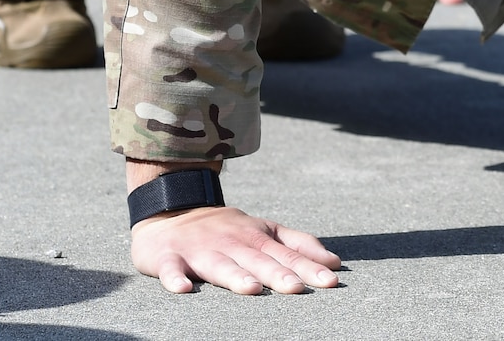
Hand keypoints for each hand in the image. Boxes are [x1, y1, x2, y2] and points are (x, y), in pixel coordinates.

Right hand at [131, 204, 341, 294]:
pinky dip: (175, 278)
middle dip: (277, 274)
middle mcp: (231, 243)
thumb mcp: (264, 230)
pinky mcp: (169, 257)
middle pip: (257, 261)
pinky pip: (171, 269)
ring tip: (251, 289)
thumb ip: (298, 245)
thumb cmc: (226, 230)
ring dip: (235, 277)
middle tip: (297, 288)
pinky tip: (183, 289)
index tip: (331, 281)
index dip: (308, 267)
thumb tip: (334, 262)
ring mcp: (200, 250)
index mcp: (256, 238)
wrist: (170, 213)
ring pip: (219, 265)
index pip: (286, 255)